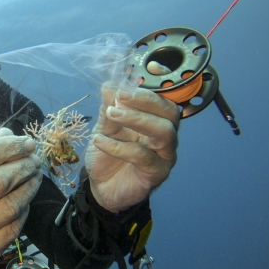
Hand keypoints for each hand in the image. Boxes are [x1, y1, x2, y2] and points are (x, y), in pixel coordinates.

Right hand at [0, 130, 42, 268]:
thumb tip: (11, 135)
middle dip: (23, 167)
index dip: (9, 147)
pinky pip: (12, 229)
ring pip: (10, 207)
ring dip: (29, 188)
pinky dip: (24, 211)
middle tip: (35, 161)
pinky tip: (25, 201)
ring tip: (35, 177)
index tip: (27, 143)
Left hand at [84, 85, 179, 211]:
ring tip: (111, 114)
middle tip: (119, 96)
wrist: (101, 188)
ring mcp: (164, 155)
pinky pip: (143, 157)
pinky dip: (120, 146)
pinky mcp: (156, 173)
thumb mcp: (104, 128)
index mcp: (154, 120)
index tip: (120, 80)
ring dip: (137, 119)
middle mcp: (165, 135)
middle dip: (145, 100)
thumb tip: (109, 84)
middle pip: (169, 112)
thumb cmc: (107, 156)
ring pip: (164, 131)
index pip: (159, 98)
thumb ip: (108, 108)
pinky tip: (100, 140)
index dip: (144, 87)